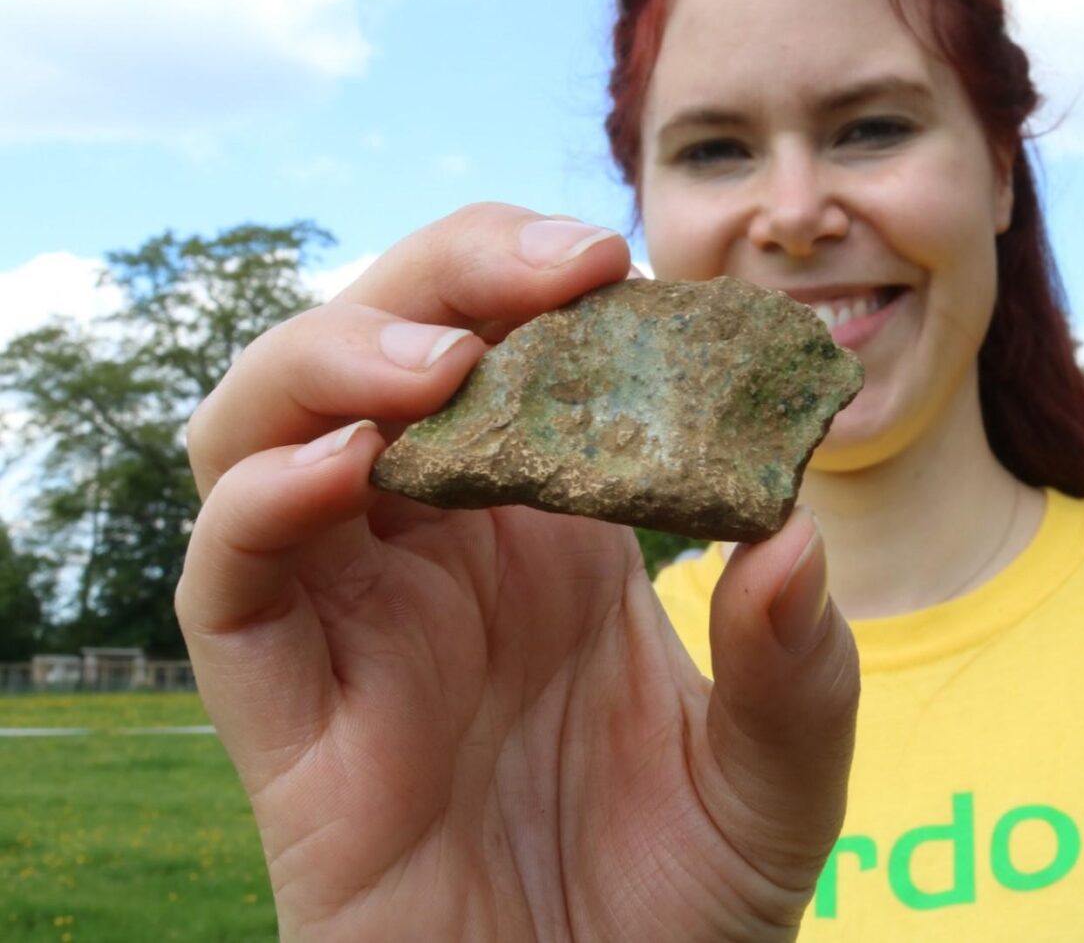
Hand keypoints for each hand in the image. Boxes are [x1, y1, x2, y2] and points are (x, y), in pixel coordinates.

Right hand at [177, 204, 860, 941]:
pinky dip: (261, 502)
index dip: (539, 286)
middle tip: (553, 273)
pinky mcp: (290, 720)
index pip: (510, 355)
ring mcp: (356, 627)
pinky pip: (231, 583)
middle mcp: (439, 557)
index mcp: (550, 536)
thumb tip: (792, 538)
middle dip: (446, 279)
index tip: (619, 262)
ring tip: (442, 360)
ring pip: (265, 432)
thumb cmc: (682, 910)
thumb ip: (796, 670)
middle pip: (378, 352)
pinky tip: (346, 465)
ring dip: (336, 359)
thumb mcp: (777, 782)